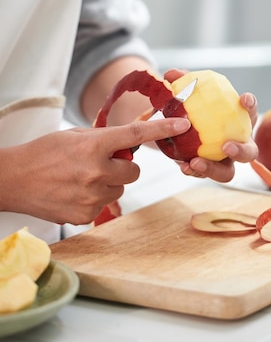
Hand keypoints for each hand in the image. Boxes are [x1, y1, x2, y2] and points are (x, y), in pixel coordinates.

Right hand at [0, 117, 189, 224]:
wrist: (13, 180)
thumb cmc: (43, 153)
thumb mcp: (75, 136)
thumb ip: (105, 138)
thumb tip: (132, 139)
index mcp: (93, 146)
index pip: (136, 135)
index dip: (162, 130)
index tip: (182, 126)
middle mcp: (96, 172)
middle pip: (134, 171)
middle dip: (124, 167)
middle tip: (103, 163)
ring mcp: (91, 197)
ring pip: (119, 190)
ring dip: (109, 183)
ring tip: (82, 178)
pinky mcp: (85, 215)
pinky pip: (104, 205)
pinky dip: (95, 198)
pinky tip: (74, 192)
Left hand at [179, 91, 258, 182]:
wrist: (176, 129)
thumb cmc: (191, 108)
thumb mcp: (187, 95)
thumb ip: (183, 83)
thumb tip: (172, 74)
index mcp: (238, 122)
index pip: (250, 113)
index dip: (251, 106)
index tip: (244, 98)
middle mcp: (236, 145)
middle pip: (249, 152)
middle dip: (241, 151)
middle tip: (226, 146)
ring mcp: (222, 162)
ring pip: (226, 173)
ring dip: (213, 169)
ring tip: (196, 162)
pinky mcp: (206, 171)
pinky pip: (203, 174)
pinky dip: (193, 171)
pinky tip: (183, 166)